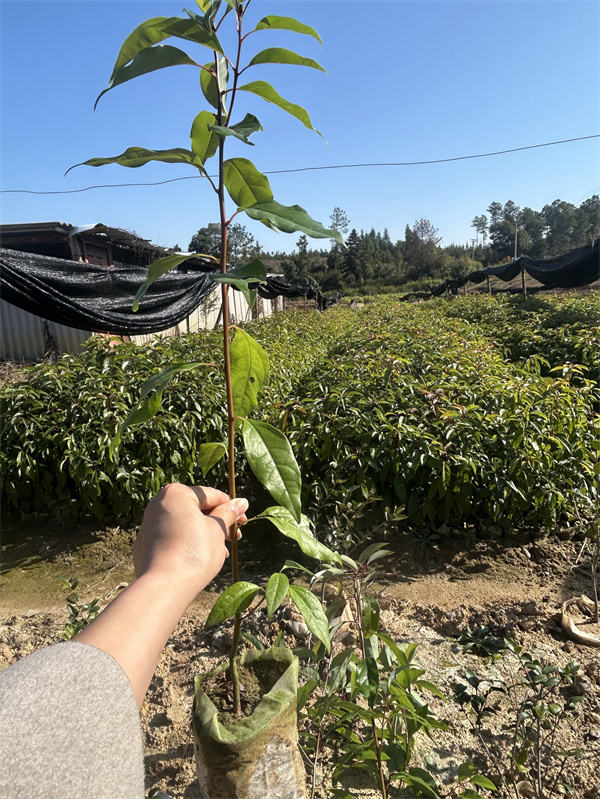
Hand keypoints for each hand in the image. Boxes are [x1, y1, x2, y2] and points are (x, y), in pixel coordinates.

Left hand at [134, 483, 248, 593]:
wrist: (164, 586)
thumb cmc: (194, 553)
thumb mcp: (217, 530)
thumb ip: (228, 513)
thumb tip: (241, 502)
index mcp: (176, 493)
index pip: (210, 495)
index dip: (231, 508)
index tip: (243, 520)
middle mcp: (158, 503)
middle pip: (196, 509)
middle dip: (217, 523)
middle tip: (234, 538)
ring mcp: (149, 524)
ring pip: (184, 524)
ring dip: (205, 535)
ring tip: (221, 552)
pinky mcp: (145, 543)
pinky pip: (172, 537)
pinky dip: (187, 543)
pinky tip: (201, 559)